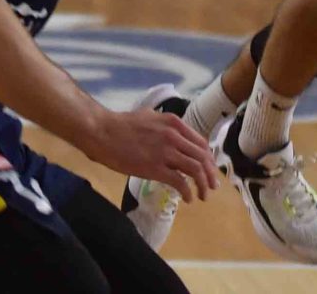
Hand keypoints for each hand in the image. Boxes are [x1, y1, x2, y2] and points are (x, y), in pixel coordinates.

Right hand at [86, 106, 219, 200]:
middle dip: (210, 174)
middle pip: (202, 157)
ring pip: (195, 169)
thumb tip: (174, 136)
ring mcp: (166, 152)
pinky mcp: (156, 168)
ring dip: (203, 184)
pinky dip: (187, 191)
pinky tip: (187, 198)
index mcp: (174, 123)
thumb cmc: (122, 125)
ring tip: (203, 196)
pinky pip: (179, 182)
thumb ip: (166, 127)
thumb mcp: (150, 117)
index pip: (201, 143)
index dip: (208, 158)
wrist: (103, 132)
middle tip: (212, 186)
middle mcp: (174, 136)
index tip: (209, 169)